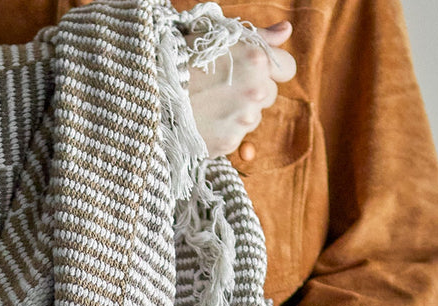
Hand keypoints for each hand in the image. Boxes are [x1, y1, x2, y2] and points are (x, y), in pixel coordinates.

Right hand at [187, 22, 296, 157]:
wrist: (149, 94)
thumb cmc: (181, 58)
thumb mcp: (218, 36)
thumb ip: (258, 35)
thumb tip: (285, 30)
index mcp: (257, 60)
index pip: (287, 68)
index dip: (271, 68)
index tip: (252, 70)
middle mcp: (256, 91)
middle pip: (269, 96)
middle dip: (251, 92)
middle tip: (218, 86)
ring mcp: (242, 120)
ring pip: (251, 118)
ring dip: (236, 113)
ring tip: (206, 104)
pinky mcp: (228, 143)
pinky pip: (234, 138)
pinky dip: (221, 131)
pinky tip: (201, 120)